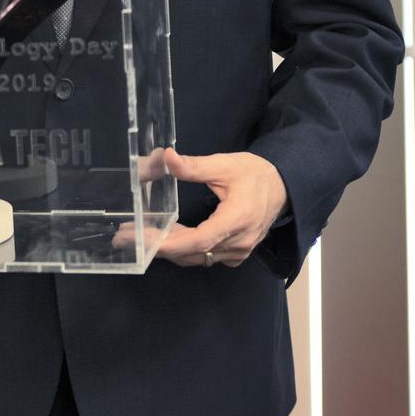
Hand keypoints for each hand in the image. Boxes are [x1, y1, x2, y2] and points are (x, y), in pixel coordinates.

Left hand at [156, 148, 287, 268]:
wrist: (282, 187)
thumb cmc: (255, 174)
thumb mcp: (224, 164)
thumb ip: (194, 166)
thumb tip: (168, 158)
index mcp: (237, 219)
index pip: (201, 240)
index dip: (172, 243)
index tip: (148, 240)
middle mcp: (239, 241)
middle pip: (194, 253)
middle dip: (161, 246)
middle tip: (131, 236)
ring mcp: (239, 251)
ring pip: (198, 258)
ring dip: (172, 248)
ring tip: (145, 236)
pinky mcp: (237, 253)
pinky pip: (207, 258)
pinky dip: (187, 250)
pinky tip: (171, 237)